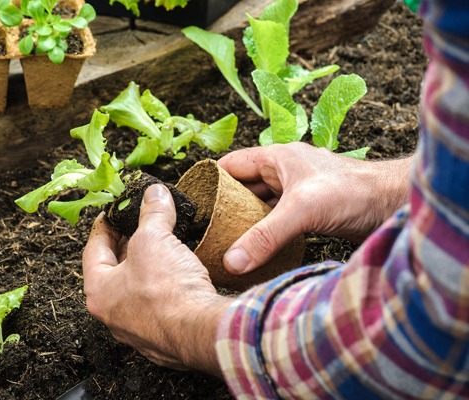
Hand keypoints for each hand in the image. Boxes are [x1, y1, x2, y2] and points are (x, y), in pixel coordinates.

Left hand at [82, 184, 231, 374]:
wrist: (200, 331)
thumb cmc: (166, 290)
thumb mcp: (154, 238)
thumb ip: (152, 213)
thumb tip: (154, 194)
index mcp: (99, 291)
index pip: (94, 250)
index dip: (104, 226)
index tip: (113, 214)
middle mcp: (113, 315)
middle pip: (115, 271)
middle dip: (128, 246)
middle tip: (138, 226)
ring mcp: (138, 330)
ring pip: (137, 291)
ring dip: (148, 267)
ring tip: (162, 246)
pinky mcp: (163, 338)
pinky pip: (159, 306)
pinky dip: (165, 288)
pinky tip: (179, 275)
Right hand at [218, 142, 411, 273]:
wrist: (393, 204)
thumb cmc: (354, 191)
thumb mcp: (301, 211)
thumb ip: (265, 236)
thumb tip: (232, 260)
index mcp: (277, 158)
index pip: (232, 164)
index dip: (211, 179)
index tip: (193, 201)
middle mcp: (285, 172)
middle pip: (244, 187)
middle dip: (226, 205)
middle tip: (206, 229)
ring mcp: (297, 192)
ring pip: (261, 205)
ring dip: (246, 221)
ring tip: (225, 241)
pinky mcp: (309, 211)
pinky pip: (278, 220)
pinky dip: (266, 232)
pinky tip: (256, 247)